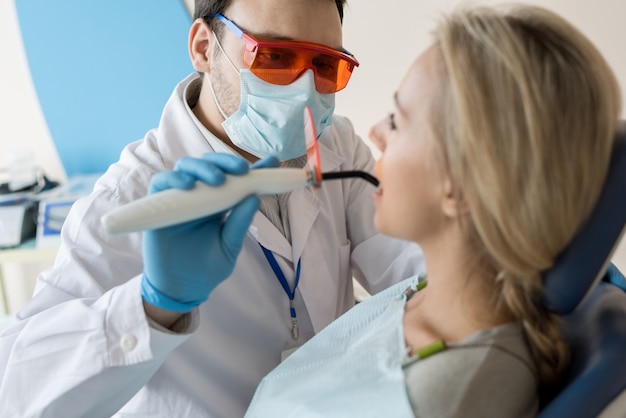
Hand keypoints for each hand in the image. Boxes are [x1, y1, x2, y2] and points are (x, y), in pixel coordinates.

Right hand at [141, 153, 278, 313]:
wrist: (181, 290)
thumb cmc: (207, 270)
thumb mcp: (229, 247)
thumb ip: (240, 223)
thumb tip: (255, 196)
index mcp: (220, 203)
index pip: (237, 180)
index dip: (254, 169)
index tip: (272, 161)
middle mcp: (199, 196)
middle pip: (211, 165)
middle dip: (227, 162)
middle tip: (242, 169)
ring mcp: (179, 199)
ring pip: (187, 167)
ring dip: (203, 167)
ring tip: (217, 179)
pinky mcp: (158, 206)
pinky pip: (161, 182)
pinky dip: (174, 179)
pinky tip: (188, 186)